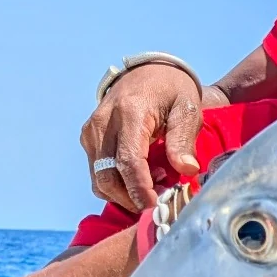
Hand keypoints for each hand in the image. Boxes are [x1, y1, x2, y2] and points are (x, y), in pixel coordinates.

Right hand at [81, 64, 202, 211]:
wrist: (148, 72)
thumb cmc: (171, 89)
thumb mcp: (187, 108)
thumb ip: (184, 139)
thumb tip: (187, 170)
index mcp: (129, 113)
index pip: (128, 160)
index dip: (139, 188)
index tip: (155, 205)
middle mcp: (102, 123)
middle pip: (107, 176)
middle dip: (132, 197)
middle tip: (161, 199)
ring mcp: (91, 132)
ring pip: (99, 179)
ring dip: (125, 193)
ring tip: (156, 184)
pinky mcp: (89, 139)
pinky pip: (98, 173)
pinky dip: (118, 184)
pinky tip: (143, 176)